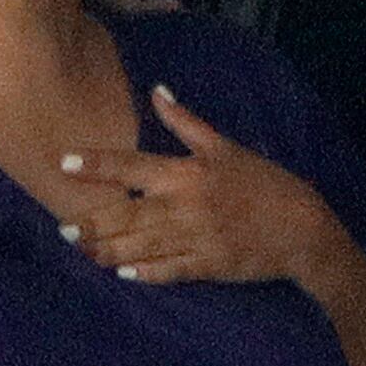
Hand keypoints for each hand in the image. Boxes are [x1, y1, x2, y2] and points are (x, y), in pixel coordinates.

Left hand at [57, 88, 338, 288]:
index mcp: (187, 173)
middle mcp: (185, 206)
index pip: (131, 166)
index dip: (96, 165)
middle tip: (63, 229)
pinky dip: (144, 273)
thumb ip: (186, 122)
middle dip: (92, 223)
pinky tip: (122, 274)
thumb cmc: (264, 183)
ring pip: (140, 247)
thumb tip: (156, 91)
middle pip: (126, 215)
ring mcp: (195, 239)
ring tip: (84, 252)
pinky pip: (168, 271)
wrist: (303, 228)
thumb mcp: (227, 147)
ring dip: (108, 251)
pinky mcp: (207, 266)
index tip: (65, 163)